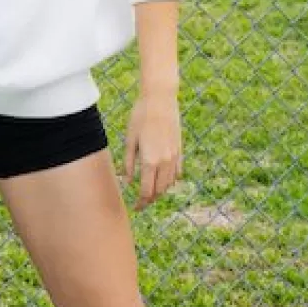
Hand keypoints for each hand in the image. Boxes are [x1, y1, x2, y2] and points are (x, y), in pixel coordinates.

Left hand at [123, 90, 182, 208]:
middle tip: (141, 202)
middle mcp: (165, 162)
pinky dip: (170, 180)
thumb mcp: (130, 140)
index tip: (136, 208)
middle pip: (159, 191)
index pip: (147, 191)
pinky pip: (177, 172)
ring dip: (160, 191)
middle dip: (150, 199)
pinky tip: (162, 178)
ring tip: (150, 191)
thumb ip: (128, 163)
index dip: (141, 203)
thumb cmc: (140, 117)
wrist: (160, 99)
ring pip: (169, 183)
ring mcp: (174, 156)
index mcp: (150, 161)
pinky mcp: (179, 149)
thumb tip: (127, 182)